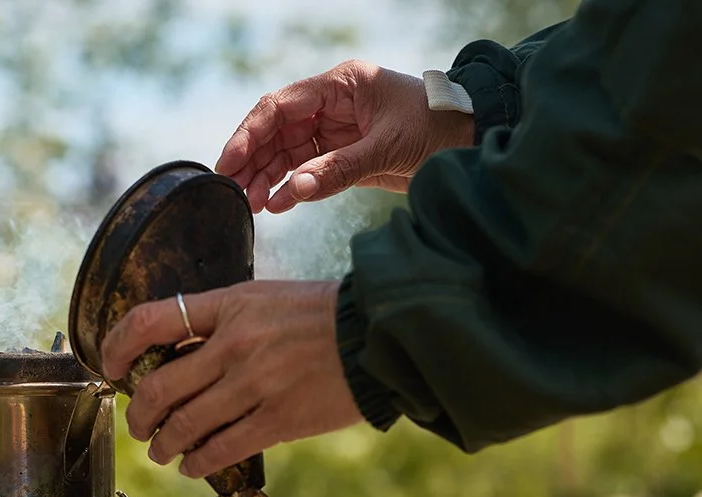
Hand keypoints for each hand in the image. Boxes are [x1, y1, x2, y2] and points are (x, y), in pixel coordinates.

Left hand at [101, 281, 364, 478]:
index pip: (150, 321)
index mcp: (229, 306)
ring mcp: (255, 385)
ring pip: (183, 426)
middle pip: (157, 387)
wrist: (379, 335)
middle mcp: (234, 345)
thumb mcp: (267, 298)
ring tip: (163, 452)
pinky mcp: (279, 420)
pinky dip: (197, 463)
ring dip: (163, 446)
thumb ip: (224, 321)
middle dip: (139, 415)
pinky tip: (193, 466)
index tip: (110, 366)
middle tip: (140, 425)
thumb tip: (180, 352)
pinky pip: (220, 449)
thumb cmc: (325, 316)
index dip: (116, 347)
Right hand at [215, 60, 473, 214]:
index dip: (249, 134)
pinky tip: (277, 205)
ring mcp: (338, 132)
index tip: (230, 162)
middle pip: (278, 132)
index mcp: (340, 86)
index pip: (279, 106)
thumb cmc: (437, 128)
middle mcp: (333, 106)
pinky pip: (310, 172)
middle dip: (254, 161)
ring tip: (251, 204)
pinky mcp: (348, 158)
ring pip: (290, 154)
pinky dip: (293, 188)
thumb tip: (292, 189)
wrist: (472, 142)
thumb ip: (339, 169)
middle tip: (233, 191)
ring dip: (268, 178)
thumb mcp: (388, 147)